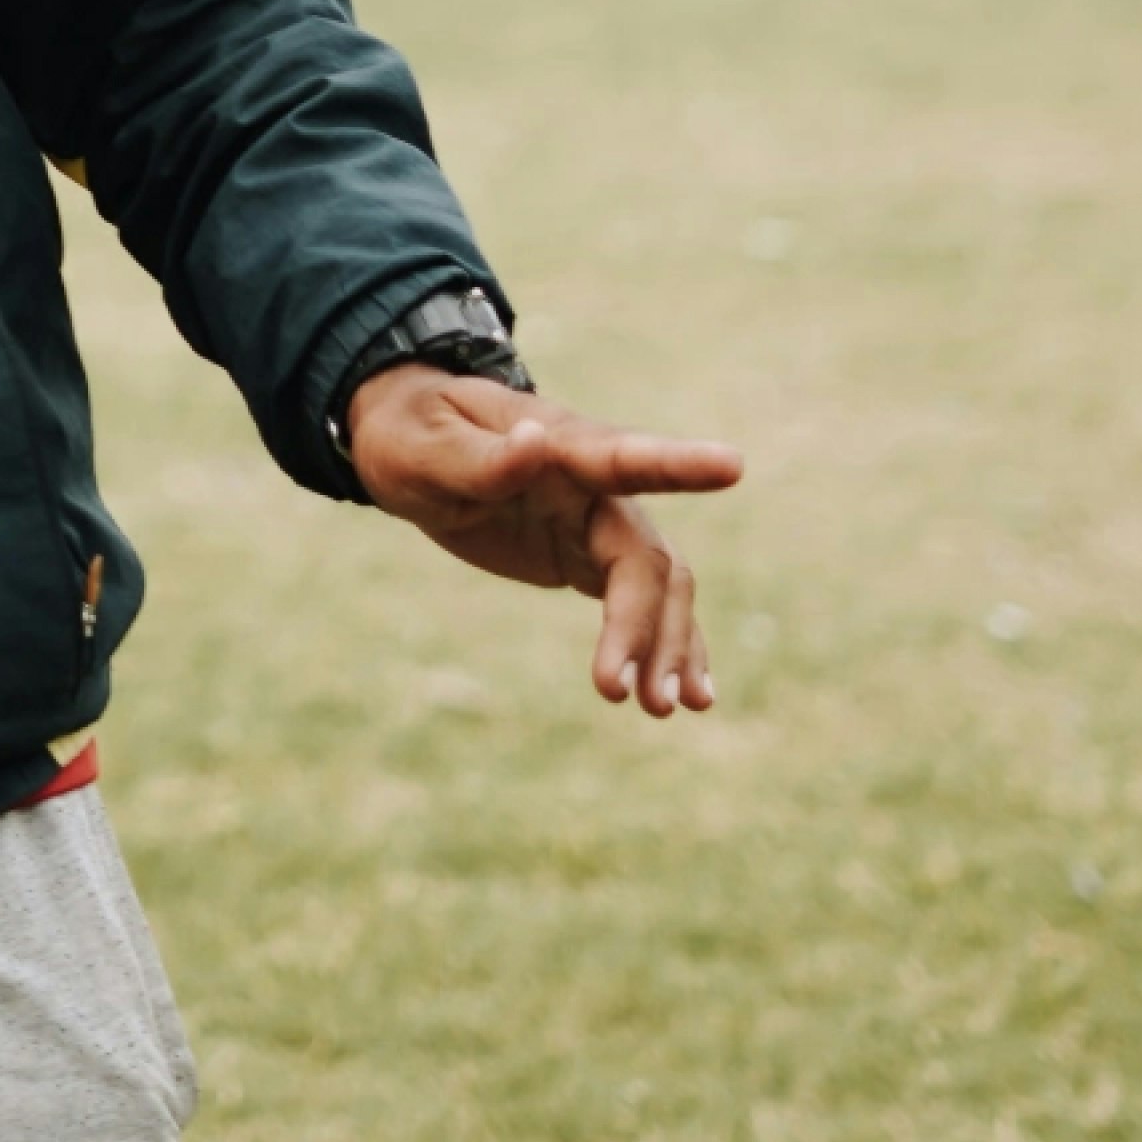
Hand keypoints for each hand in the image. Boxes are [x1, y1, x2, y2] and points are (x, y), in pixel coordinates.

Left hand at [346, 366, 743, 717]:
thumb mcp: (424, 448)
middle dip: (645, 625)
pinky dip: (666, 644)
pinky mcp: (587, 553)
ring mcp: (595, 518)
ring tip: (663, 708)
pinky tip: (683, 696)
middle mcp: (590, 481)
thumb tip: (538, 442)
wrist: (408, 438)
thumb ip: (482, 458)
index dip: (677, 463)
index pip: (621, 455)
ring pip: (657, 583)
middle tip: (628, 695)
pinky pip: (643, 600)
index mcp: (556, 442)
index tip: (733, 465)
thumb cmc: (411, 433)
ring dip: (666, 644)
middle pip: (643, 554)